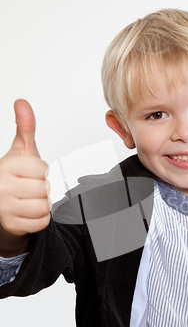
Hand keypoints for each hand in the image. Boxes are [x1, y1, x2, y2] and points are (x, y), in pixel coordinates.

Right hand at [0, 100, 49, 243]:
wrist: (1, 202)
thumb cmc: (15, 175)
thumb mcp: (21, 150)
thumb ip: (25, 127)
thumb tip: (22, 103)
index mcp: (7, 166)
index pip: (41, 169)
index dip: (41, 171)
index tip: (30, 172)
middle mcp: (3, 187)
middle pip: (44, 189)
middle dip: (42, 188)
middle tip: (30, 187)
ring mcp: (5, 207)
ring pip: (44, 206)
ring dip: (42, 204)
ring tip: (30, 199)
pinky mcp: (12, 224)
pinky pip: (42, 221)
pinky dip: (40, 218)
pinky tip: (29, 211)